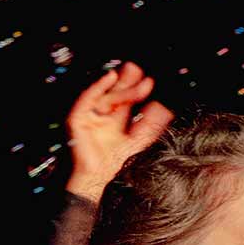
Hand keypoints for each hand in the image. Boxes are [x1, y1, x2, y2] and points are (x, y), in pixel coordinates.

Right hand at [64, 61, 174, 200]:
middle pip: (115, 92)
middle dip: (127, 81)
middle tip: (139, 68)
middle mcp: (102, 114)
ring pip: (105, 95)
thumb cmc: (115, 161)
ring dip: (120, 85)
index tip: (150, 81)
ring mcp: (89, 115)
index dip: (137, 89)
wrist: (98, 176)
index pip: (126, 99)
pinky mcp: (78, 117)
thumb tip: (165, 107)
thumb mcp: (139, 139)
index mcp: (115, 118)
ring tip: (133, 75)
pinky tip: (109, 77)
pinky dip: (97, 87)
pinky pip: (86, 98)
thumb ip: (151, 124)